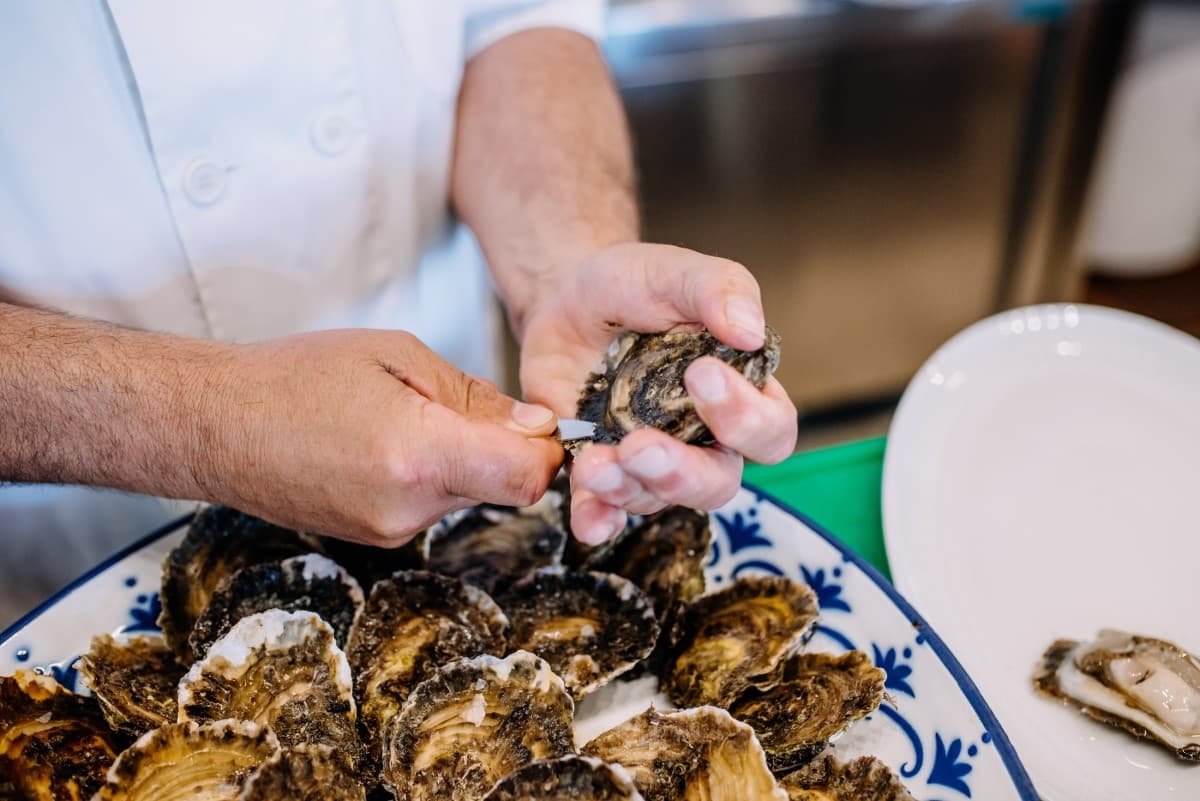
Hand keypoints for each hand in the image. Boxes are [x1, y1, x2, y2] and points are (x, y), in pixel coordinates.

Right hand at [204, 329, 562, 545]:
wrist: (214, 424)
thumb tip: (535, 425)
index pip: (528, 476)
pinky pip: (433, 505)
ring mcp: (390, 531)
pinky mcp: (376, 537)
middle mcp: (409, 508)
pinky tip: (385, 442)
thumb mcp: (395, 355)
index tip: (532, 420)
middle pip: (503, 486)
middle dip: (501, 445)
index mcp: (418, 454)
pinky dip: (431, 474)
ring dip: (462, 458)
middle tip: (452, 401)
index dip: (546, 448)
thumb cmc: (295, 376)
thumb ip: (473, 395)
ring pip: (469, 495)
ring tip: (405, 417)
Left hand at [519, 243, 797, 544]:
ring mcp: (648, 460)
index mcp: (739, 395)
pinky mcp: (598, 470)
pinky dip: (596, 519)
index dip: (745, 418)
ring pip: (657, 499)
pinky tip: (588, 520)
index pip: (769, 431)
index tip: (700, 373)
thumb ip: (721, 289)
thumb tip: (750, 329)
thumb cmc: (636, 284)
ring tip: (593, 465)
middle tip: (642, 446)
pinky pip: (603, 510)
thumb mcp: (679, 272)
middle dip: (682, 472)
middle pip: (716, 483)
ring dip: (627, 489)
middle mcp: (700, 439)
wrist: (566, 297)